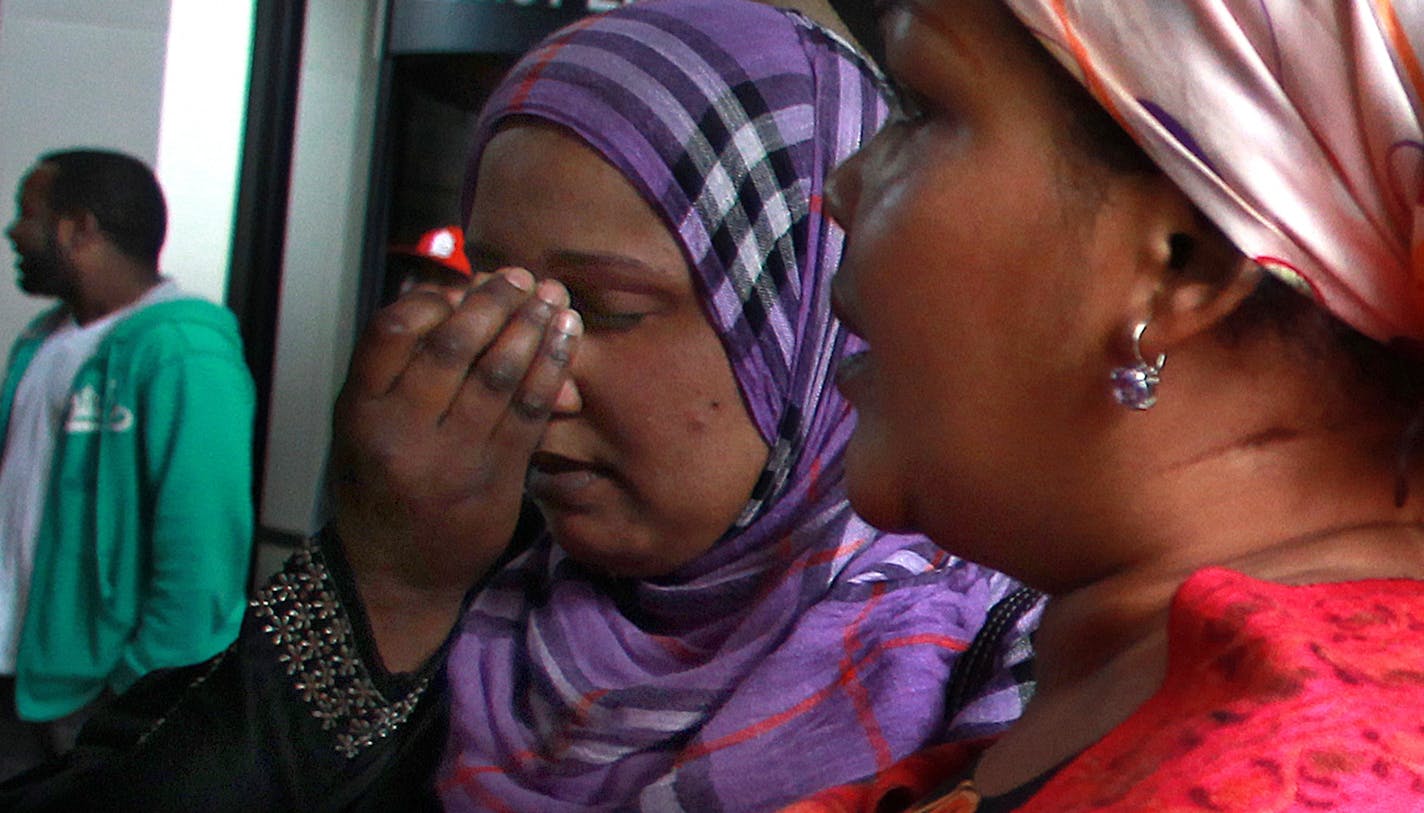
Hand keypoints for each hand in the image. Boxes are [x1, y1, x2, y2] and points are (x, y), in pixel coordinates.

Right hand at [331, 268, 580, 666]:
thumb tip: (442, 294)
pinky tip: (566, 339)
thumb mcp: (362, 428)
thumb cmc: (379, 488)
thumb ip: (392, 369)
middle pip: (454, 346)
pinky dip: (552, 369)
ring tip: (553, 297)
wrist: (395, 575)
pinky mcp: (496, 479)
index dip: (436, 297)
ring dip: (532, 327)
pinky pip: (530, 413)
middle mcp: (403, 431)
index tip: (465, 283)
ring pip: (499, 375)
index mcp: (361, 411)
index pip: (394, 331)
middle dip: (494, 303)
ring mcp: (452, 457)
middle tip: (521, 278)